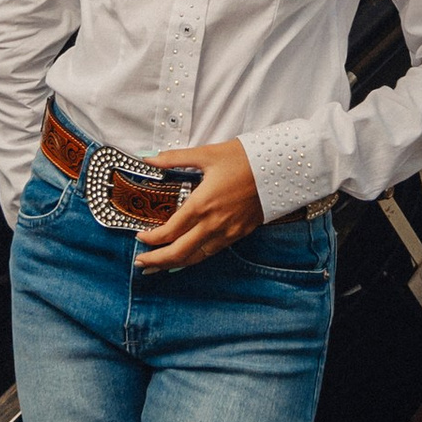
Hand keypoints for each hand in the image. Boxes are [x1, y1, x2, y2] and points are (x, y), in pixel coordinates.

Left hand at [134, 138, 262, 271]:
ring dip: (174, 265)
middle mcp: (213, 224)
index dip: (151, 239)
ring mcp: (228, 232)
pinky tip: (187, 258)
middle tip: (140, 263)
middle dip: (156, 261)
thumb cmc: (244, 158)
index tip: (140, 237)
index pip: (169, 231)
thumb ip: (173, 158)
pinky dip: (195, 258)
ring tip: (158, 268)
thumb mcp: (206, 154)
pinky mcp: (240, 234)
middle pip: (179, 252)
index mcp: (201, 204)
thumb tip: (147, 159)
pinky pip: (212, 252)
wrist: (281, 167)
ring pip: (196, 258)